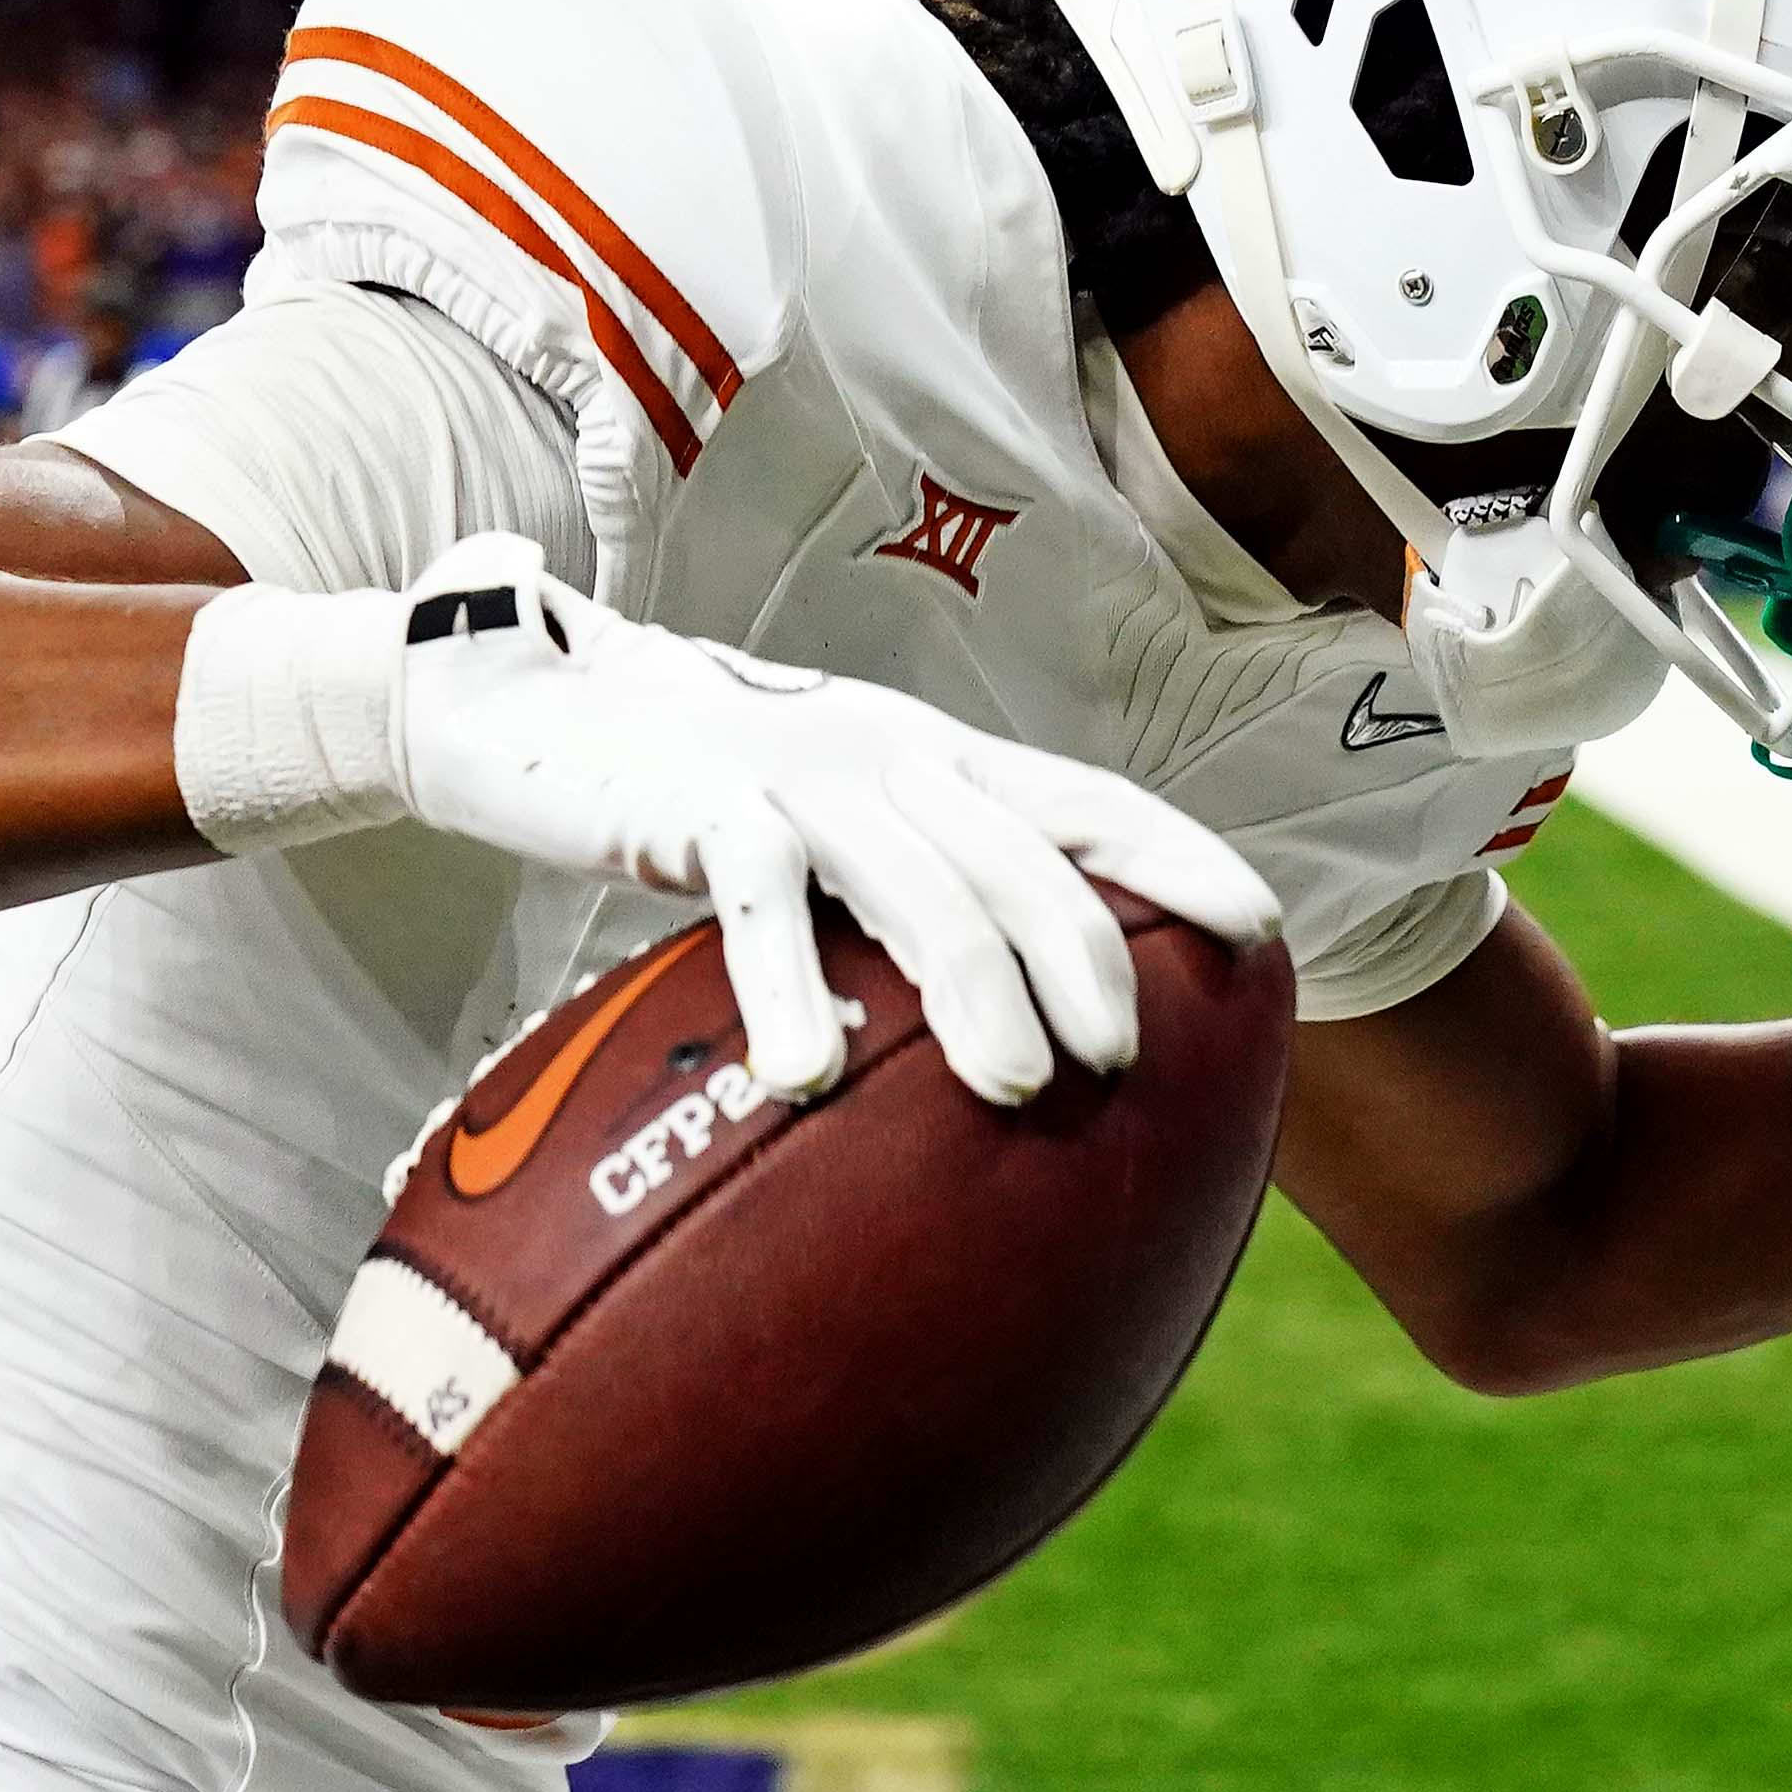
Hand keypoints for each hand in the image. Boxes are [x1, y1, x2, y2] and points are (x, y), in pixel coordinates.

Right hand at [393, 534, 1282, 1107]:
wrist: (531, 704)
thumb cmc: (694, 793)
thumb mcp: (824, 823)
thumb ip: (903, 896)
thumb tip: (991, 1032)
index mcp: (936, 758)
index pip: (1086, 800)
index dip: (1179, 859)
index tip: (1260, 932)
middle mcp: (892, 754)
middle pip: (1027, 858)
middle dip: (1093, 957)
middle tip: (1126, 1060)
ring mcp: (801, 776)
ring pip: (924, 885)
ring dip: (980, 991)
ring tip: (1018, 1087)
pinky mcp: (702, 806)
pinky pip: (764, 907)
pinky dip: (791, 994)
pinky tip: (808, 1081)